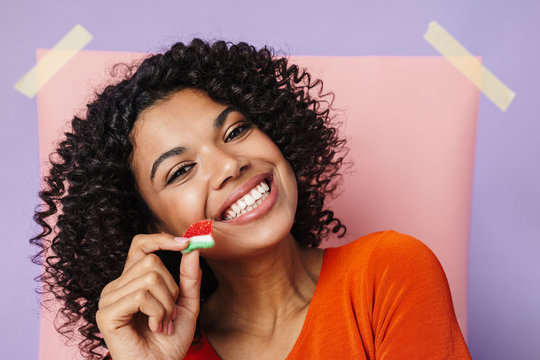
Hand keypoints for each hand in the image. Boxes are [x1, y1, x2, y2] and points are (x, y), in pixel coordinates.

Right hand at [96, 234, 200, 359]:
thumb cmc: (170, 341)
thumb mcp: (187, 304)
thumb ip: (189, 276)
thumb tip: (193, 247)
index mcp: (132, 280)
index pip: (140, 245)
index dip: (161, 240)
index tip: (186, 243)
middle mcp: (117, 286)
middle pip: (151, 261)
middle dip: (171, 289)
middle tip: (170, 313)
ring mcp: (109, 299)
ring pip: (149, 278)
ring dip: (166, 304)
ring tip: (162, 323)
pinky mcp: (106, 313)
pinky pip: (141, 296)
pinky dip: (157, 312)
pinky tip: (154, 327)